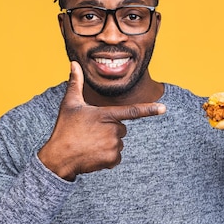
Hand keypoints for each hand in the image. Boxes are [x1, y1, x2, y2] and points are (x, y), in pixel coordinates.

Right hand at [38, 62, 165, 179]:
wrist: (59, 158)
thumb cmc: (65, 129)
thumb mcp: (69, 104)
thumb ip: (75, 83)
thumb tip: (74, 63)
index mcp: (106, 114)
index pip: (132, 111)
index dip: (149, 110)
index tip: (164, 109)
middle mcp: (113, 130)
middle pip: (121, 128)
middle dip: (109, 130)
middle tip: (90, 133)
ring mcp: (114, 146)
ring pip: (119, 142)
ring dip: (108, 144)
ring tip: (90, 144)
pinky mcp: (113, 159)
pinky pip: (117, 156)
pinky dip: (107, 157)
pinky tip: (93, 155)